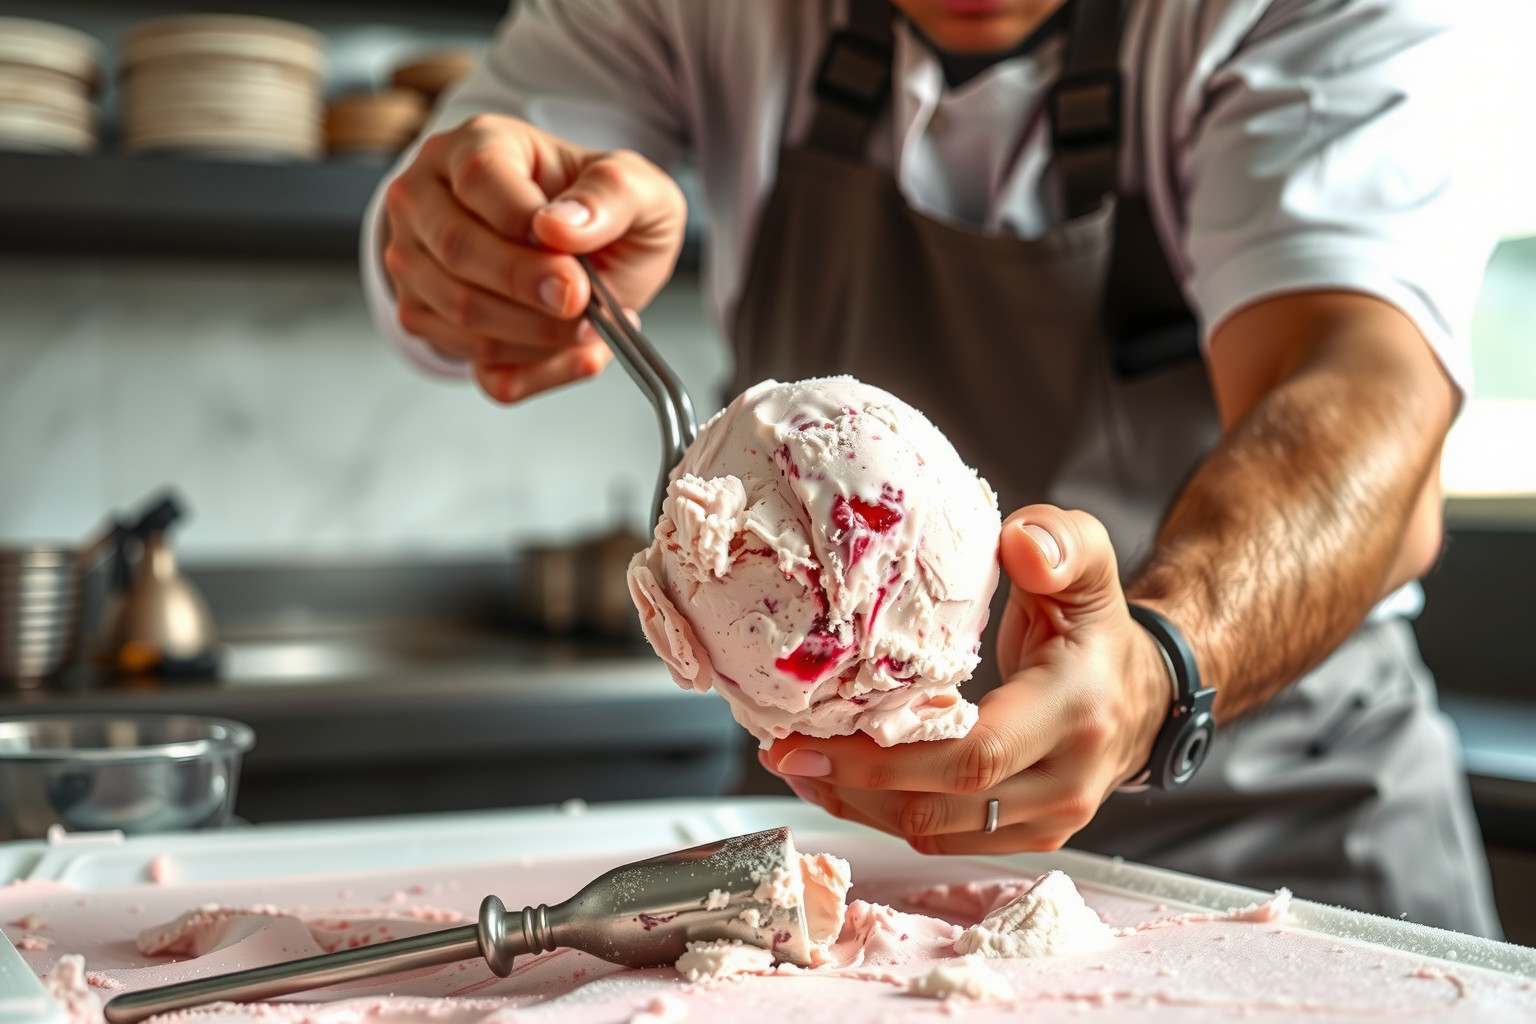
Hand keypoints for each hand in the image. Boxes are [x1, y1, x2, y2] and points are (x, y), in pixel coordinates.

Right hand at [381, 114, 686, 402]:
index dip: (528, 230)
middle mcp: (428, 198)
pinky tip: (578, 354)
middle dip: (531, 292)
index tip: (577, 270)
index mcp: (475, 146)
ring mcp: (417, 262)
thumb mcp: (637, 187)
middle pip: (458, 251)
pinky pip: (477, 365)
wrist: (591, 249)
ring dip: (538, 337)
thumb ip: (610, 195)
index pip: (481, 179)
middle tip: (586, 306)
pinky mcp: (431, 321)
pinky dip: (537, 372)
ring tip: (594, 325)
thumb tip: (558, 226)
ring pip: (461, 315)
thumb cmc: (602, 210)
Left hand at [763, 506, 1172, 854]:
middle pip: (941, 805)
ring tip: (799, 763)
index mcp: (1076, 710)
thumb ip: (1060, 543)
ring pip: (935, 833)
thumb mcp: (1088, 564)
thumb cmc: (1096, 624)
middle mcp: (1067, 780)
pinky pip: (945, 838)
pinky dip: (886, 814)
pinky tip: (843, 781)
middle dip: (851, 785)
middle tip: (782, 750)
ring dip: (858, 805)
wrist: (1140, 692)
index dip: (883, 758)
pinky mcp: (1030, 837)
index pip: (973, 754)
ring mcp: (1051, 820)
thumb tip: (1020, 543)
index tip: (808, 738)